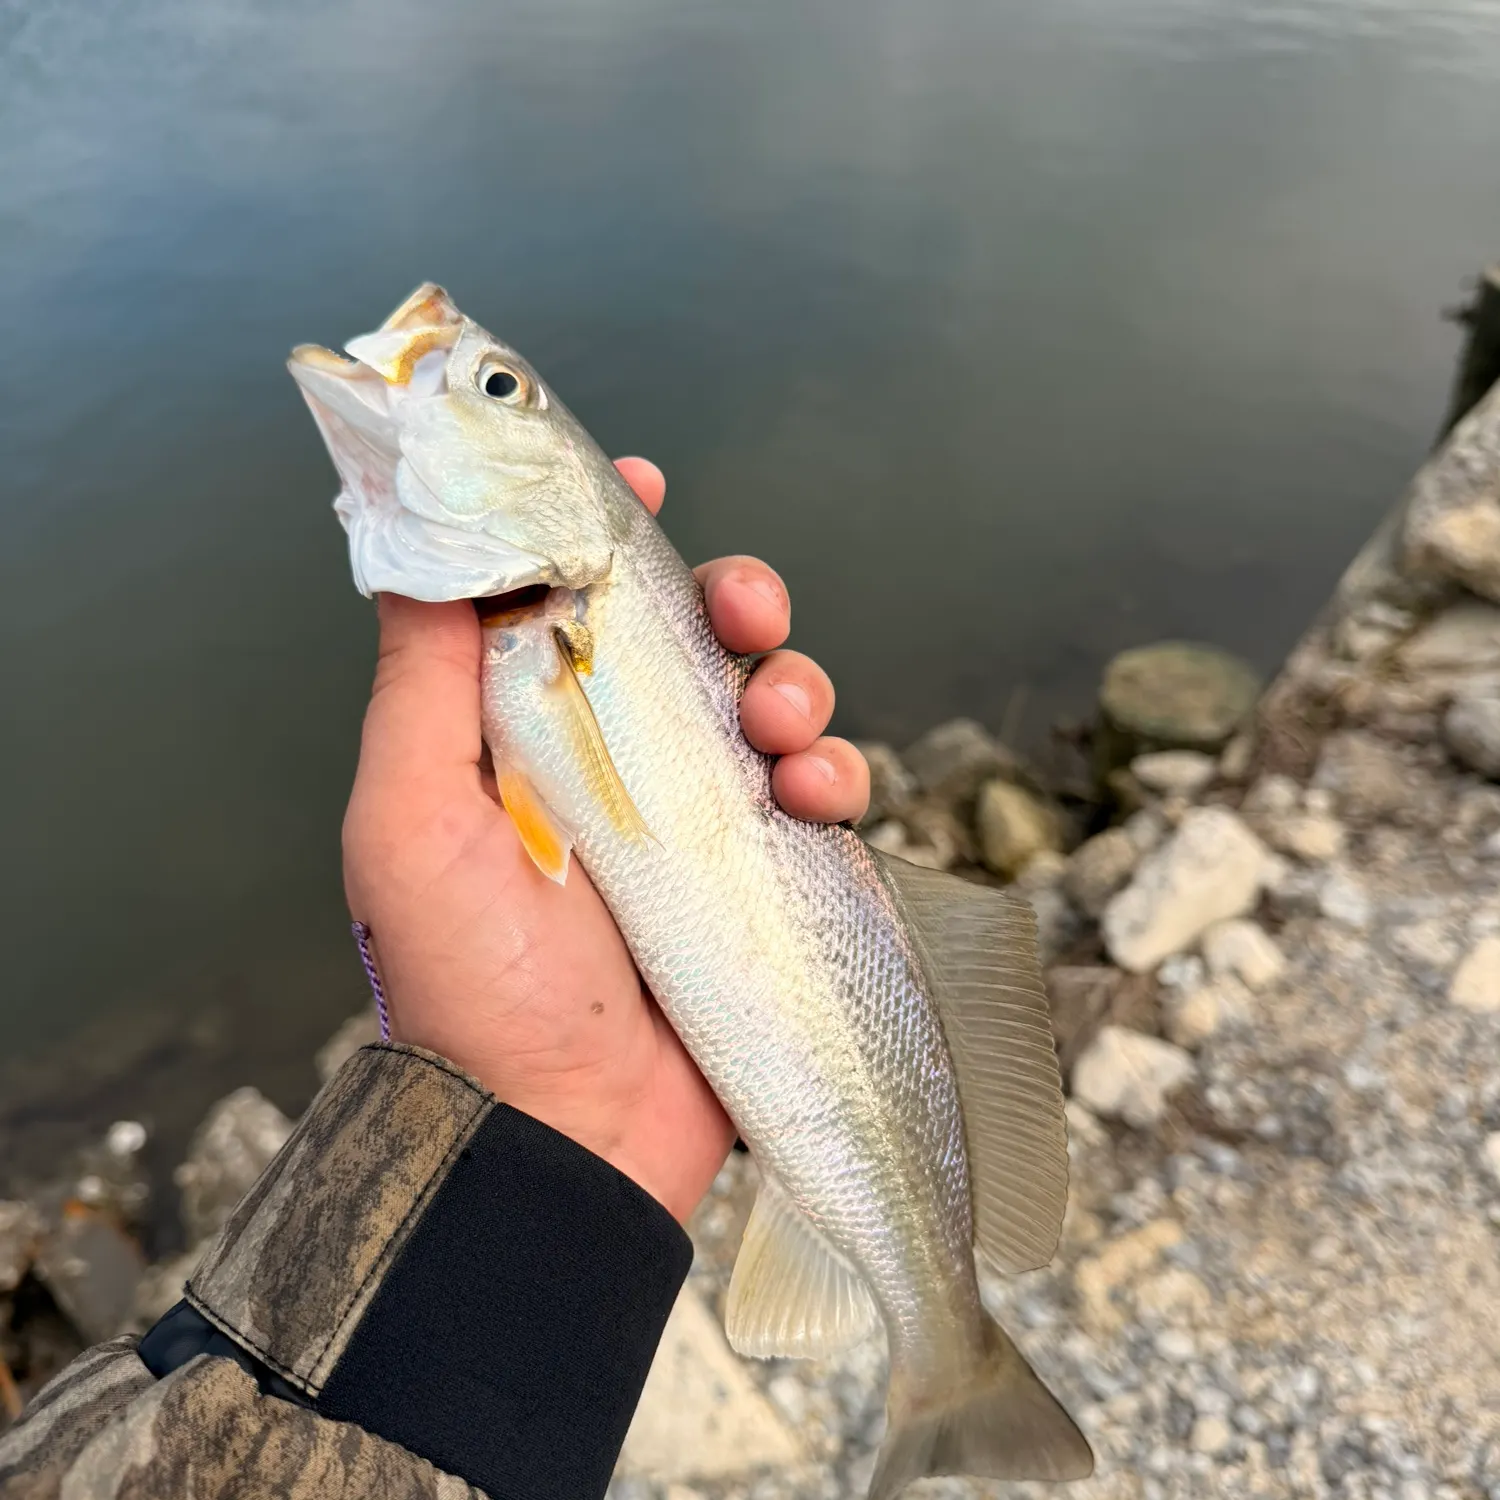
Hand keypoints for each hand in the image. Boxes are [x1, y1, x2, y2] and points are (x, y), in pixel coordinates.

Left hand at [342, 457, 869, 1222]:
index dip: (608, 536)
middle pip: (697, 640)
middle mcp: (618, 766)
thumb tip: (424, 547)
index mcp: (529, 735)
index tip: (639, 484)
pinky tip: (811, 799)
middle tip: (745, 608)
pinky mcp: (768, 880)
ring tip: (780, 729)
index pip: (576, 606)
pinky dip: (834, 775)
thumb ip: (423, 678)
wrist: (560, 1137)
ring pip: (773, 705)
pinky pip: (824, 795)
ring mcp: (700, 824)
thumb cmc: (467, 983)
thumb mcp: (410, 818)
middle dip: (735, 599)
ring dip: (794, 685)